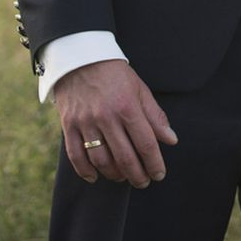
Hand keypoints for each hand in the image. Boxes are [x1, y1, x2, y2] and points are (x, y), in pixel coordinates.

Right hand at [54, 59, 177, 187]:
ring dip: (114, 174)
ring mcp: (86, 122)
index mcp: (128, 107)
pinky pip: (76, 155)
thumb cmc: (115, 75)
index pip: (146, 144)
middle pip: (125, 157)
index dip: (154, 163)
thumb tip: (171, 140)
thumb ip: (155, 116)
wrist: (80, 58)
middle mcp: (106, 117)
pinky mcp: (69, 125)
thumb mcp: (140, 90)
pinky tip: (95, 177)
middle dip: (137, 175)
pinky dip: (86, 171)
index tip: (159, 175)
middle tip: (144, 182)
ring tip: (123, 177)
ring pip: (101, 160)